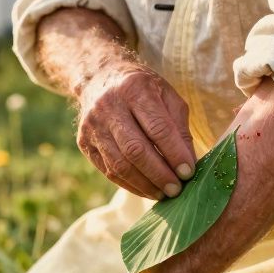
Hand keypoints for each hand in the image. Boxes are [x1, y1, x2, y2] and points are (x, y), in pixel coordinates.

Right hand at [76, 60, 195, 199]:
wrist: (99, 78)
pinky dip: (130, 184)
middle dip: (159, 174)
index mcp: (134, 89)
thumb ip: (180, 127)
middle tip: (177, 189)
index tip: (189, 173)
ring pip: (119, 164)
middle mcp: (109, 106)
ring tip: (164, 194)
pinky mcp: (85, 143)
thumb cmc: (142, 89)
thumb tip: (188, 163)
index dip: (175, 154)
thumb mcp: (167, 95)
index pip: (158, 128)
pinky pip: (108, 170)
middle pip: (135, 150)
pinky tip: (147, 189)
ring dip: (144, 184)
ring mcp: (93, 126)